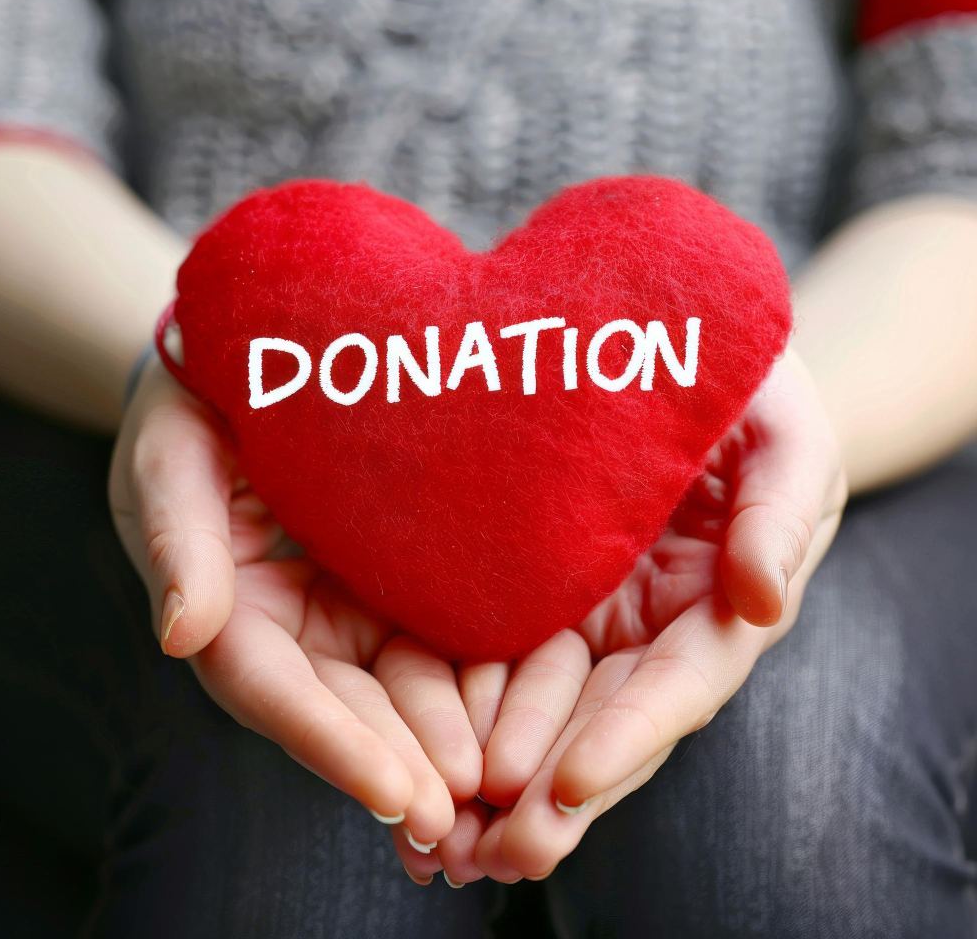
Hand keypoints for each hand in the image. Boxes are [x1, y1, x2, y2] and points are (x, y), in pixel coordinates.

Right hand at [109, 361, 483, 856]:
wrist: (252, 368)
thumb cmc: (196, 407)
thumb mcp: (173, 460)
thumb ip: (179, 541)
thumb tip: (179, 636)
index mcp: (234, 613)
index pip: (275, 690)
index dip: (329, 742)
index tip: (392, 792)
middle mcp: (297, 629)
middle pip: (345, 708)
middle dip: (399, 764)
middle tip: (459, 818)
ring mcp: (352, 611)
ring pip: (399, 688)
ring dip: (443, 742)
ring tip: (499, 790)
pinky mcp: (400, 585)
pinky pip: (439, 639)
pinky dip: (471, 683)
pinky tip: (519, 716)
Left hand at [447, 349, 846, 882]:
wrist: (679, 358)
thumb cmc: (749, 396)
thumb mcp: (786, 440)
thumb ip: (781, 515)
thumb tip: (762, 598)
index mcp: (715, 606)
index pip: (674, 688)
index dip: (628, 738)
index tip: (565, 784)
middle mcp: (647, 628)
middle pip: (601, 721)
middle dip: (551, 790)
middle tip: (491, 849)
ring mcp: (586, 612)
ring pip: (543, 703)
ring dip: (500, 769)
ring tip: (447, 826)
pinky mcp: (532, 588)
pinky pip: (495, 650)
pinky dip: (465, 703)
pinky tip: (422, 743)